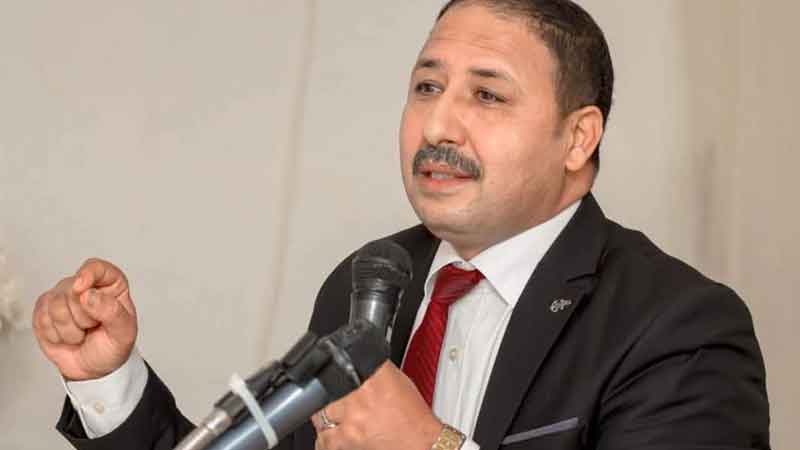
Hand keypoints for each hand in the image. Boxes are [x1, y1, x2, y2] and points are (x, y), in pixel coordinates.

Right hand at [32, 258, 137, 380]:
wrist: (94, 368)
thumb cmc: (112, 346)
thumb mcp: (124, 332)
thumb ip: (112, 312)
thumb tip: (88, 295)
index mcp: (111, 285)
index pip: (97, 267)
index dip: (88, 274)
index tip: (82, 289)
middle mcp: (86, 286)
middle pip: (72, 289)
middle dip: (83, 317)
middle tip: (93, 327)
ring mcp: (63, 296)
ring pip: (55, 305)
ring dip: (69, 329)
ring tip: (81, 333)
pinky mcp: (44, 309)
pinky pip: (42, 318)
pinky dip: (55, 334)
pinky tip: (66, 337)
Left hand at [311, 361, 442, 449]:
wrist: (421, 443)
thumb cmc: (413, 416)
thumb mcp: (397, 381)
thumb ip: (376, 371)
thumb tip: (361, 363)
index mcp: (372, 377)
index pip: (339, 368)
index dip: (330, 374)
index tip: (327, 379)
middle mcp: (359, 396)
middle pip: (324, 393)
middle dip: (326, 400)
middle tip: (331, 404)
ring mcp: (351, 419)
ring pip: (320, 417)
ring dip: (324, 419)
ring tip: (332, 420)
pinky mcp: (348, 440)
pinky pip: (325, 440)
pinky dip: (325, 441)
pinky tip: (331, 438)